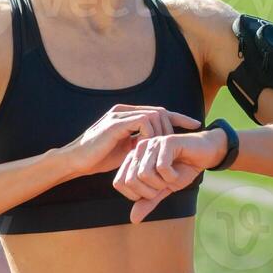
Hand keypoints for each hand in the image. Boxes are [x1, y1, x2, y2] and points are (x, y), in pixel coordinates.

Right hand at [63, 104, 200, 178]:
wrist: (76, 162)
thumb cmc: (98, 158)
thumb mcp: (126, 150)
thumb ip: (140, 144)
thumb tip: (158, 148)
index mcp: (127, 116)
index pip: (158, 112)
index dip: (178, 117)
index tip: (195, 125)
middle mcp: (124, 111)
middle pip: (160, 111)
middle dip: (173, 126)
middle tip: (178, 144)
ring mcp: (119, 115)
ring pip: (154, 115)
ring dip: (162, 133)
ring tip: (162, 149)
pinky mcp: (115, 124)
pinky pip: (143, 122)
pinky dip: (151, 134)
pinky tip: (150, 148)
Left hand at [113, 128, 227, 223]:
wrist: (205, 155)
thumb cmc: (182, 169)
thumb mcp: (163, 189)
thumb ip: (148, 202)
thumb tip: (133, 220)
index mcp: (133, 159)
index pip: (120, 183)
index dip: (137, 195)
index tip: (154, 190)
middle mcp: (139, 149)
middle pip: (131, 180)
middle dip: (150, 191)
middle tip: (164, 185)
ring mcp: (152, 143)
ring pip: (145, 174)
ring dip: (161, 183)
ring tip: (171, 177)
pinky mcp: (166, 142)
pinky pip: (162, 167)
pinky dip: (172, 176)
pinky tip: (178, 171)